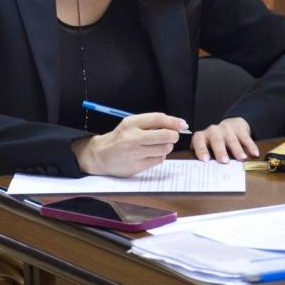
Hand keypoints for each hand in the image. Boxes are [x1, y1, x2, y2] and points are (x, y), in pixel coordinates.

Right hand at [71, 113, 186, 176]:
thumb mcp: (130, 124)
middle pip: (166, 135)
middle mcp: (133, 137)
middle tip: (172, 137)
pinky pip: (159, 160)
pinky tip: (151, 154)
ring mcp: (135, 153)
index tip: (183, 124)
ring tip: (158, 146)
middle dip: (174, 136)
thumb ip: (150, 123)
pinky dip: (159, 156)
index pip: (158, 119)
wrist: (101, 155)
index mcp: (131, 123)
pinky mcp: (137, 166)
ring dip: (166, 147)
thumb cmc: (120, 138)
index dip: (174, 121)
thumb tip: (176, 125)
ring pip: (164, 149)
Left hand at [191, 117, 258, 162]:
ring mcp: (227, 129)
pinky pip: (246, 137)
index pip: (198, 140)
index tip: (205, 160)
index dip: (201, 149)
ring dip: (237, 149)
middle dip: (220, 151)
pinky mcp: (240, 129)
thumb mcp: (209, 148)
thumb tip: (207, 175)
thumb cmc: (216, 143)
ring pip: (231, 139)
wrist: (231, 126)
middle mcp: (213, 131)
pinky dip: (250, 146)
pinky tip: (254, 154)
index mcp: (202, 136)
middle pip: (216, 140)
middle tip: (224, 161)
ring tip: (241, 159)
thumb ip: (207, 158)